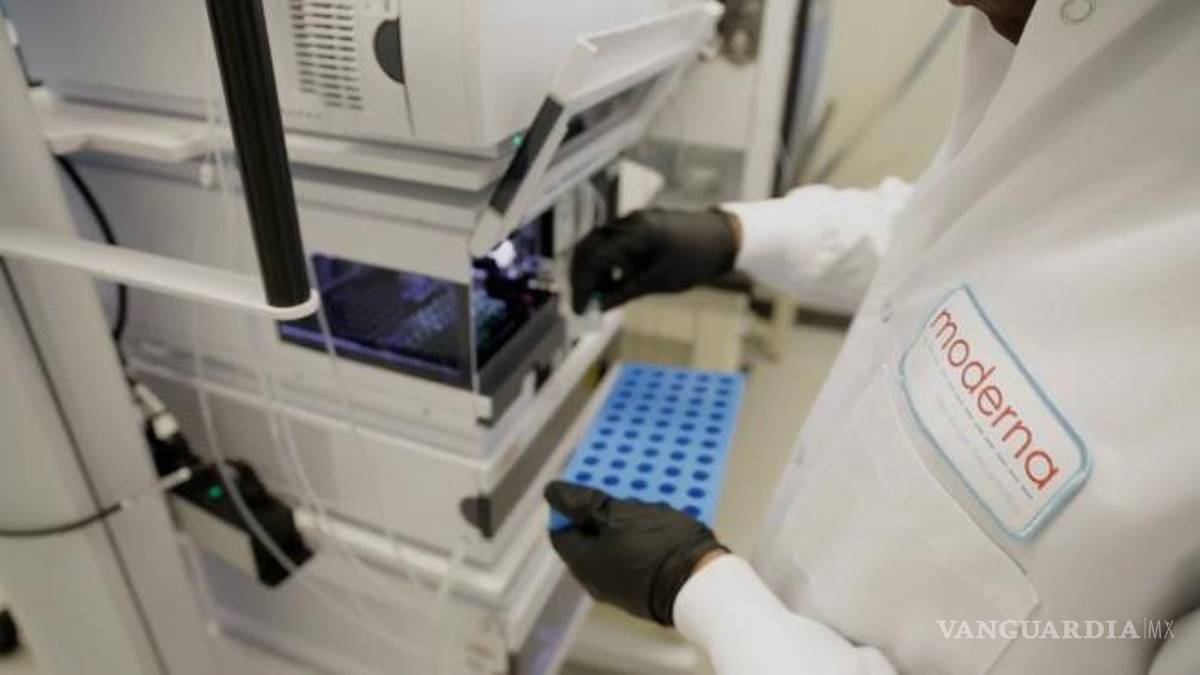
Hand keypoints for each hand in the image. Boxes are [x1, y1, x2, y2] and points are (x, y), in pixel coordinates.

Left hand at [545, 481, 726, 625]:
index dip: (571, 505)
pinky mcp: (644, 591)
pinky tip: (657, 524)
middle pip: (588, 539)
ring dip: (623, 523)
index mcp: (582, 563)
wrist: (701, 585)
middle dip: (601, 512)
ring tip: (645, 503)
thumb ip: (584, 503)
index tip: (590, 488)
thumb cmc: (657, 545)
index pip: (561, 530)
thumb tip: (552, 493)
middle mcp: (595, 580)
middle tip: (622, 492)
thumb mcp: (620, 514)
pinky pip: (632, 558)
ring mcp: (620, 588)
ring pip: (613, 547)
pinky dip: (638, 539)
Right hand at [570, 208, 740, 313]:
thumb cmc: (694, 260)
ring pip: (596, 243)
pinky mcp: (635, 224)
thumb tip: (599, 306)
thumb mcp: (659, 282)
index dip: (583, 286)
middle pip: (588, 247)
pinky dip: (604, 262)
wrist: (720, 237)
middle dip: (580, 277)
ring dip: (591, 270)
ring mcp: (630, 220)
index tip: (581, 310)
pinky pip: (609, 241)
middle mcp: (628, 222)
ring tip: (596, 296)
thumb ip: (625, 292)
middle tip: (581, 303)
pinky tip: (609, 281)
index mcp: (636, 234)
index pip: (595, 258)